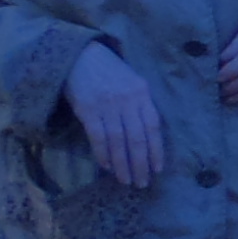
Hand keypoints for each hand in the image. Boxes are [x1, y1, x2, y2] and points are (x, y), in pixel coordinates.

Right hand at [66, 41, 167, 185]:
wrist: (80, 55)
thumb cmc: (110, 72)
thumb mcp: (132, 82)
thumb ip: (140, 106)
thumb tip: (147, 139)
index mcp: (142, 92)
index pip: (153, 126)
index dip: (156, 149)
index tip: (158, 169)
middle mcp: (126, 99)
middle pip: (136, 138)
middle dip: (140, 163)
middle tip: (142, 183)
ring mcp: (106, 104)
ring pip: (117, 141)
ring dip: (122, 164)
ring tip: (126, 180)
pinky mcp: (87, 109)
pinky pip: (98, 137)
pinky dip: (103, 154)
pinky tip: (107, 166)